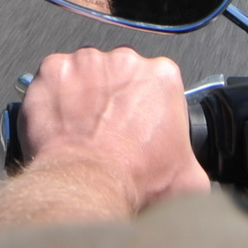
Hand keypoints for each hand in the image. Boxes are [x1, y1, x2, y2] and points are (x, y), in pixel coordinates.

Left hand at [20, 46, 208, 213]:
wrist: (86, 187)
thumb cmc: (134, 180)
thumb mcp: (189, 178)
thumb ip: (194, 162)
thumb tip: (193, 172)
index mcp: (162, 76)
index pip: (155, 81)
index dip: (145, 105)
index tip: (137, 124)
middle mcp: (126, 61)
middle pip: (120, 73)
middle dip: (114, 96)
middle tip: (108, 130)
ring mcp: (87, 63)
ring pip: (86, 72)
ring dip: (83, 94)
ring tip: (82, 129)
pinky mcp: (53, 71)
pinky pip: (52, 78)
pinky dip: (53, 96)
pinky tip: (60, 123)